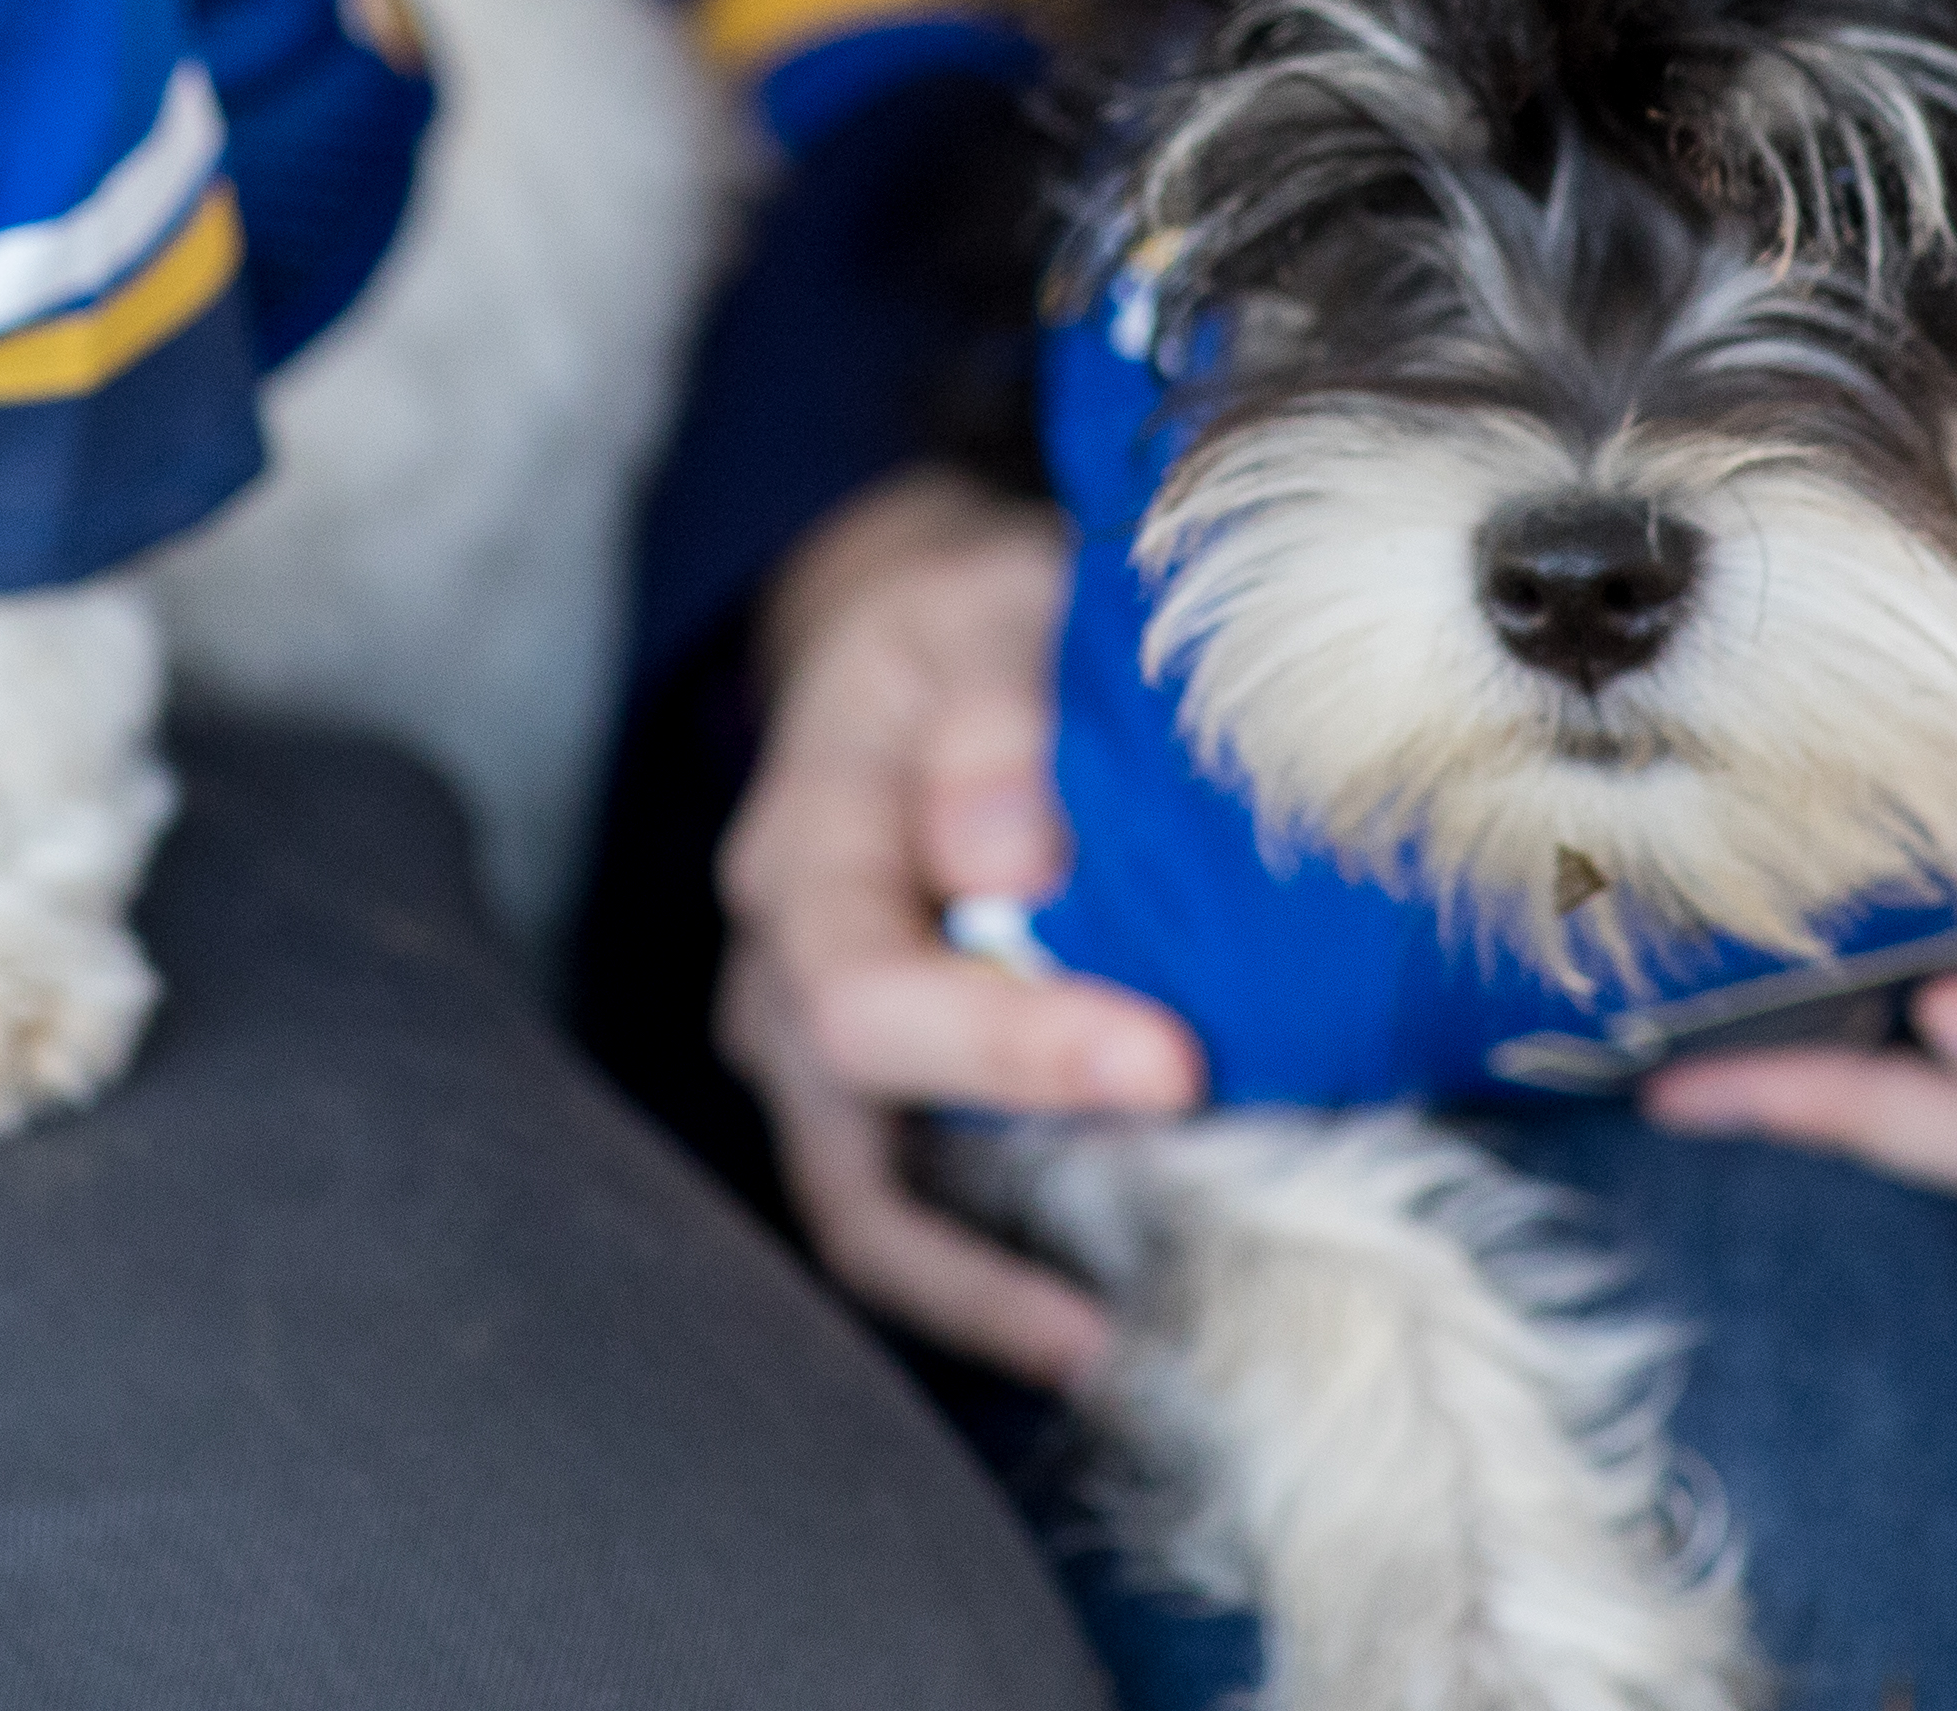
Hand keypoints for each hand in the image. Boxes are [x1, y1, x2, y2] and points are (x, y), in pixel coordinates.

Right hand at [711, 467, 1201, 1386]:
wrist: (916, 654)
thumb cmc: (967, 626)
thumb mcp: (986, 606)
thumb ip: (998, 708)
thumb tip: (1013, 859)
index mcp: (802, 851)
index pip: (865, 992)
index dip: (1007, 1050)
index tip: (1170, 1064)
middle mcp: (780, 974)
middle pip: (848, 1138)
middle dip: (1007, 1206)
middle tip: (1175, 1221)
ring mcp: (816, 1056)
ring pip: (861, 1215)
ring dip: (981, 1293)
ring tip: (1116, 1350)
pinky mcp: (877, 1100)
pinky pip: (910, 1218)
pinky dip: (993, 1281)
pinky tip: (1108, 1326)